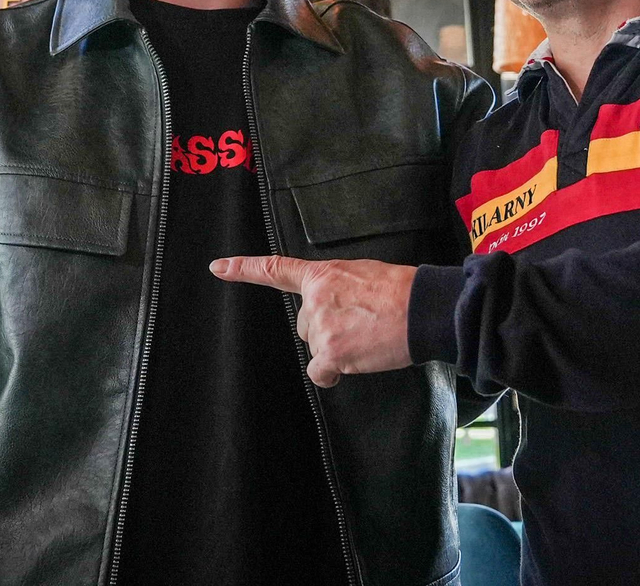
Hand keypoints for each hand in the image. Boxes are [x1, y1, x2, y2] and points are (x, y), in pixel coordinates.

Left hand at [211, 255, 415, 387]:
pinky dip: (334, 372)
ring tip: (366, 337)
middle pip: (305, 326)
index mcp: (321, 274)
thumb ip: (335, 289)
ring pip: (316, 349)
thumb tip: (333, 312)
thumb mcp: (360, 274)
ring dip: (337, 350)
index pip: (275, 269)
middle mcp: (314, 299)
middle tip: (360, 325)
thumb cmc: (400, 292)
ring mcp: (320, 326)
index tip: (218, 268)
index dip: (243, 269)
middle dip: (328, 330)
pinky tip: (357, 359)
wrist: (421, 309)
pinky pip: (321, 372)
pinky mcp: (330, 352)